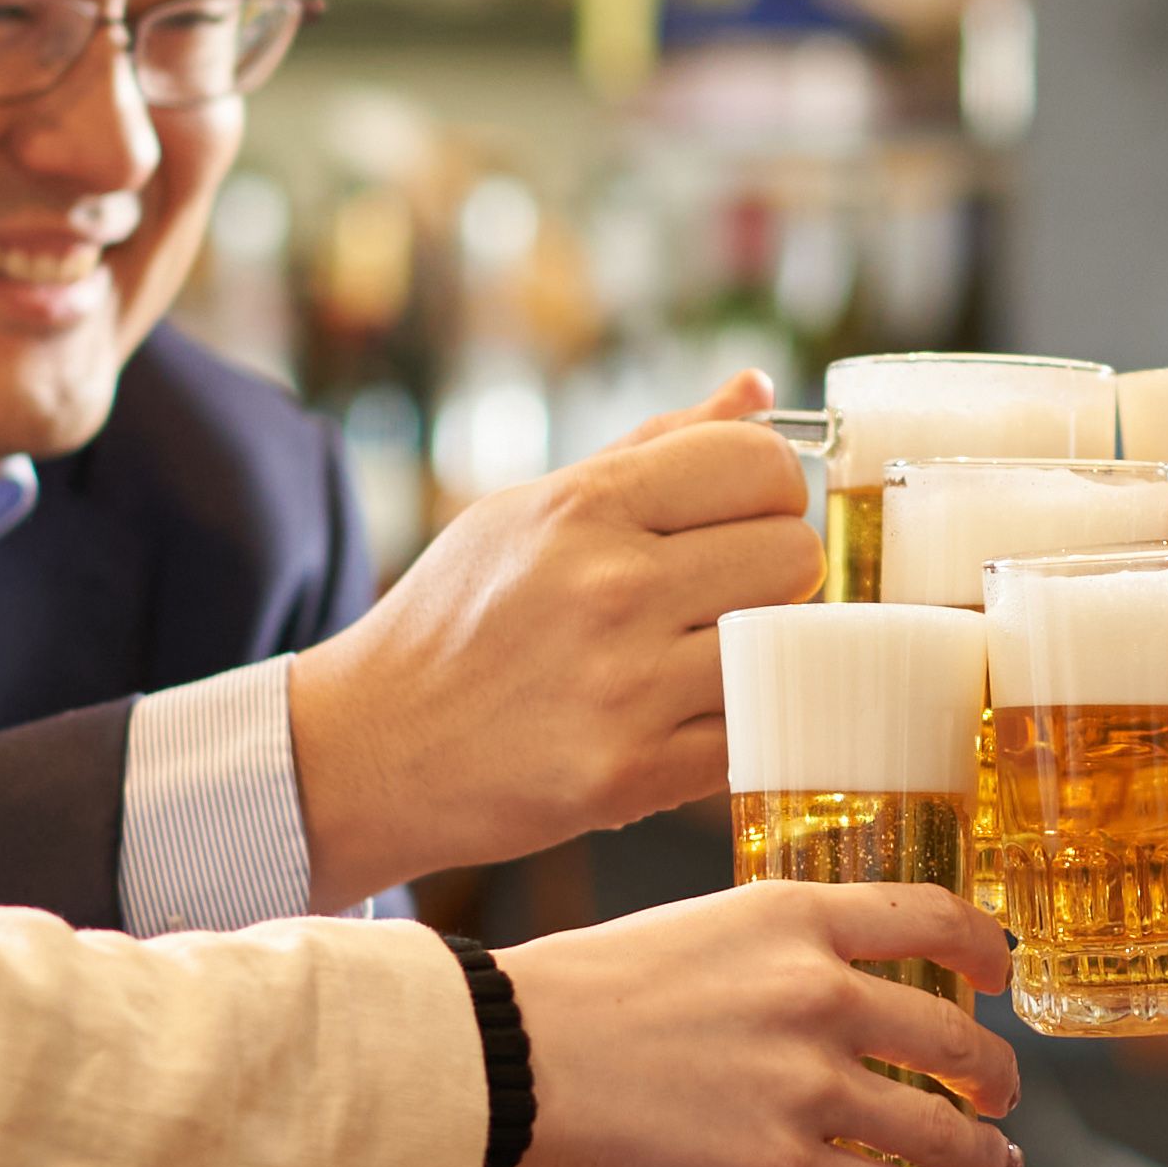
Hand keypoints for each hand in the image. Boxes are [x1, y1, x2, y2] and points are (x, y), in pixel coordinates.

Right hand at [287, 372, 819, 898]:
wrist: (372, 750)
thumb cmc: (458, 618)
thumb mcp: (531, 510)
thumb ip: (653, 449)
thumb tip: (757, 390)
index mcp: (584, 508)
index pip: (761, 462)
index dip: (771, 488)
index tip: (744, 516)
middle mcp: (610, 589)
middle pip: (795, 554)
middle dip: (776, 569)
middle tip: (727, 593)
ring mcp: (625, 689)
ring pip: (789, 644)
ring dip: (764, 650)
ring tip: (707, 653)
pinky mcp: (633, 776)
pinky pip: (757, 732)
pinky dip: (740, 724)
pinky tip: (690, 714)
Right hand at [496, 878, 1023, 1166]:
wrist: (520, 1056)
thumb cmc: (591, 990)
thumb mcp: (704, 923)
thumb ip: (782, 947)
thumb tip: (840, 984)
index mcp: (798, 917)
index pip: (935, 918)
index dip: (988, 950)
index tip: (1001, 974)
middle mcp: (821, 994)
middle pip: (957, 1038)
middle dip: (995, 1075)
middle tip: (1000, 1092)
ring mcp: (808, 1086)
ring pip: (941, 1128)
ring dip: (983, 1152)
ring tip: (994, 1164)